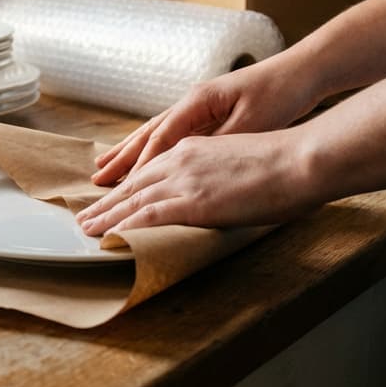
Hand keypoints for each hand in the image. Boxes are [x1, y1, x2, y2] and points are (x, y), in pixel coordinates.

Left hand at [77, 129, 320, 234]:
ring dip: (106, 217)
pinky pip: (148, 217)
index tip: (111, 198)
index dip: (127, 187)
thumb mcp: (240, 162)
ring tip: (86, 230)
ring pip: (133, 200)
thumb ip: (220, 176)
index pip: (150, 170)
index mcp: (193, 148)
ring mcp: (184, 179)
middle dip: (107, 202)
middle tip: (85, 217)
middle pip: (133, 184)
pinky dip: (124, 228)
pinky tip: (109, 238)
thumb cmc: (284, 164)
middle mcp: (181, 159)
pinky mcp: (192, 201)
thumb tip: (219, 193)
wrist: (300, 159)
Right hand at [92, 59, 318, 187]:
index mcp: (197, 101)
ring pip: (155, 133)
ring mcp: (198, 107)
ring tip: (106, 167)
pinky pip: (171, 136)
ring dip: (130, 152)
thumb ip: (219, 141)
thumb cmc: (280, 93)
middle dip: (122, 158)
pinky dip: (152, 150)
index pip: (160, 137)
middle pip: (148, 133)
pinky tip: (144, 159)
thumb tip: (189, 162)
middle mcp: (191, 102)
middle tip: (97, 179)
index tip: (123, 188)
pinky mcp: (209, 113)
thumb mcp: (251, 121)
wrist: (302, 71)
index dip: (141, 164)